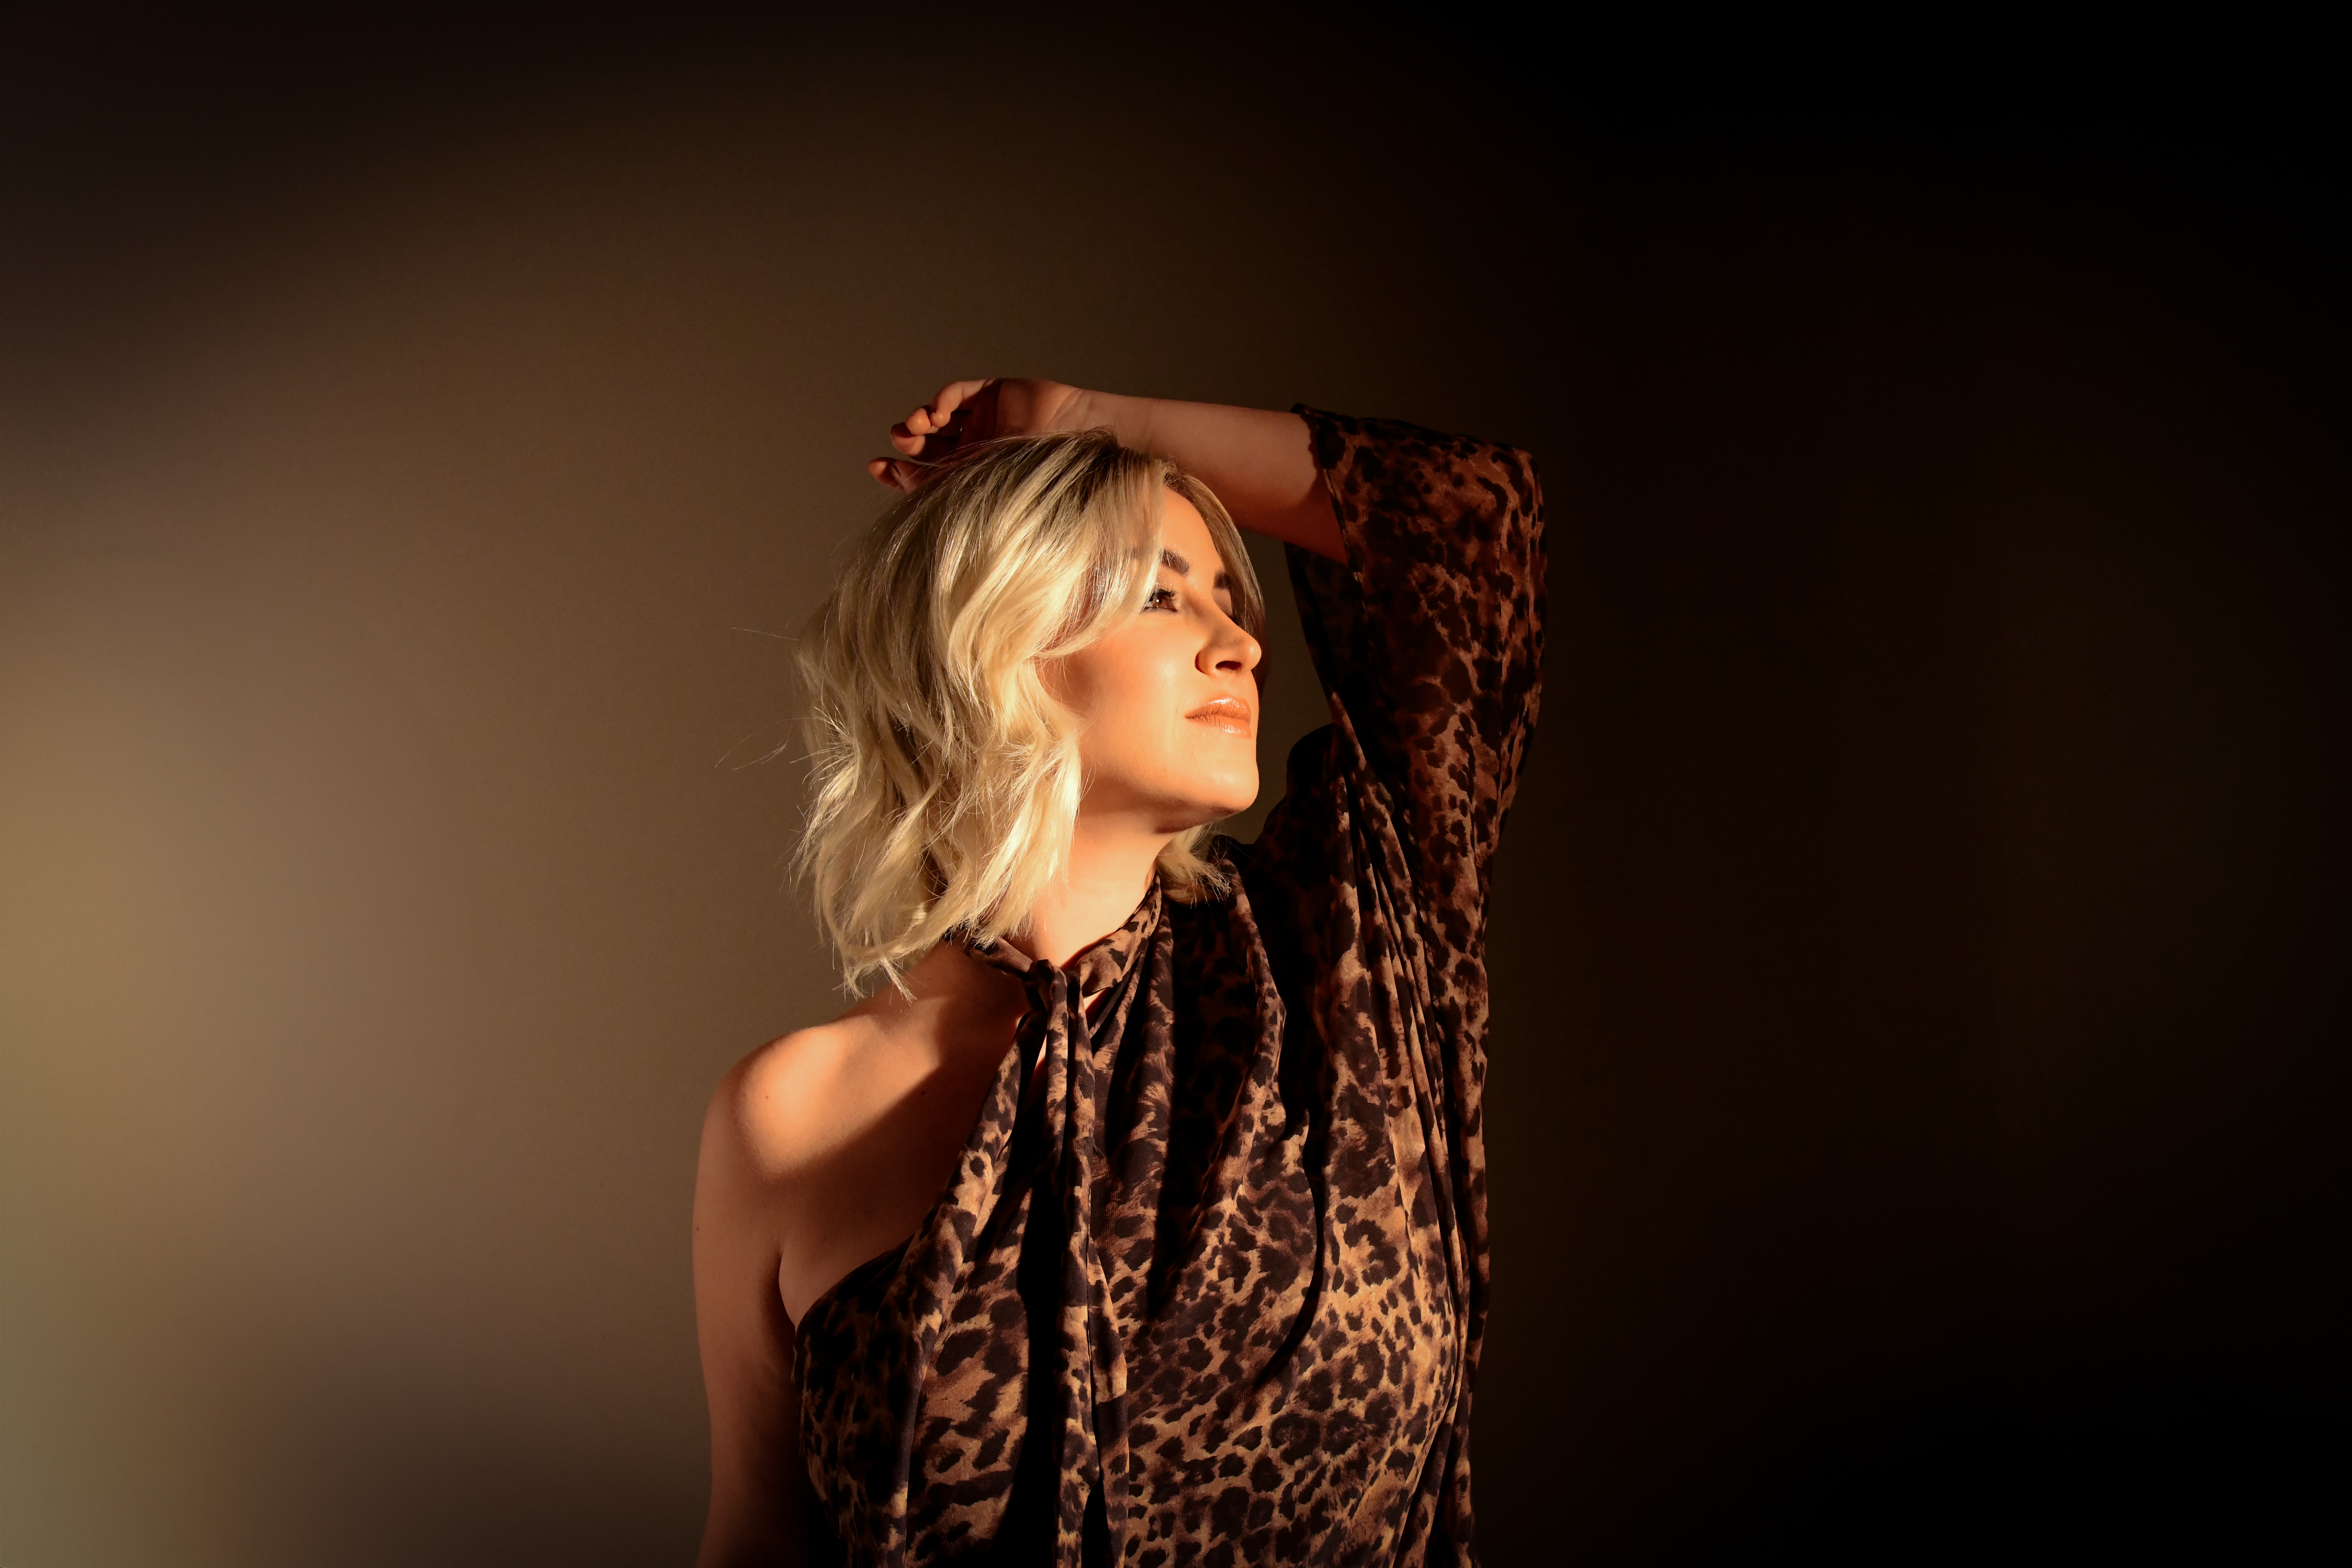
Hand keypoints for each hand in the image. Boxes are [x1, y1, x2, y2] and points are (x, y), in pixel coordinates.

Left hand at [867, 378, 1089, 490]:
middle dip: (907, 442)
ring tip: (915, 426)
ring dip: (919, 420)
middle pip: (927, 443)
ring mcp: (983, 420)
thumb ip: (935, 485)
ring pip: (938, 415)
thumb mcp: (975, 488)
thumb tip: (891, 476)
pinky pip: (958, 393)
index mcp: (972, 478)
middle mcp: (974, 449)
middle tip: (901, 443)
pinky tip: (937, 412)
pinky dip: (941, 399)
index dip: (897, 470)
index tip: (875, 467)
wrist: (1070, 448)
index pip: (926, 474)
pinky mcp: (992, 394)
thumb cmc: (1032, 479)